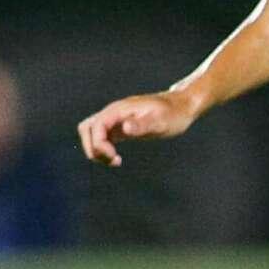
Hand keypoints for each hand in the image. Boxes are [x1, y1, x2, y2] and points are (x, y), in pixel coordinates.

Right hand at [77, 90, 202, 166]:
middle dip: (93, 147)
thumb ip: (143, 125)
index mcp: (119, 110)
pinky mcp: (120, 128)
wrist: (181, 107)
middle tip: (112, 160)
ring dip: (96, 150)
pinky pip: (101, 139)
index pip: (96, 126)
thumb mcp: (161, 121)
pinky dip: (103, 150)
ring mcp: (116, 120)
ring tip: (115, 161)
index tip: (114, 157)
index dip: (98, 144)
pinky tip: (117, 160)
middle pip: (86, 128)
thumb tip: (125, 128)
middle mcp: (114, 113)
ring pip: (92, 134)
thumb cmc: (173, 114)